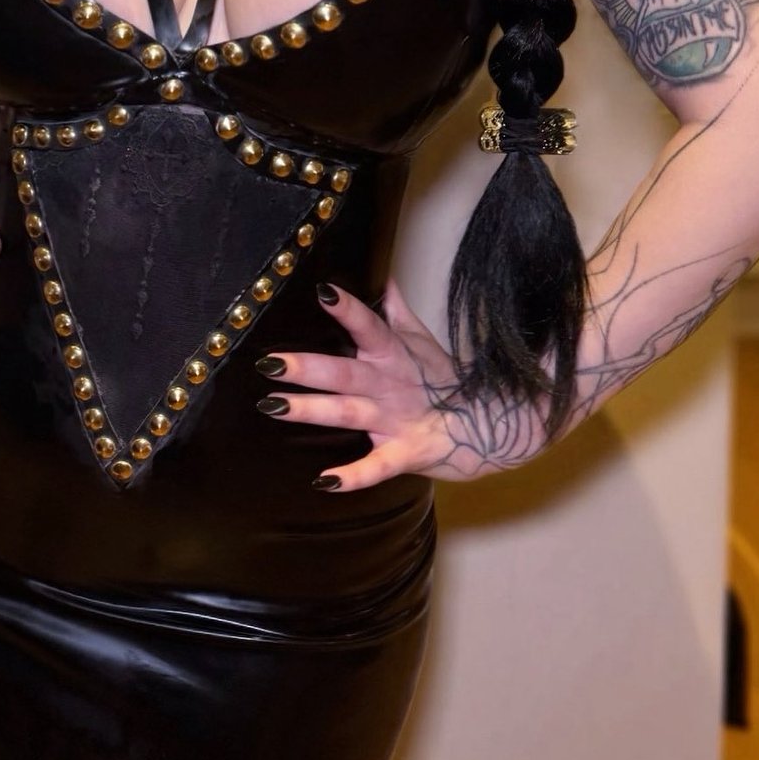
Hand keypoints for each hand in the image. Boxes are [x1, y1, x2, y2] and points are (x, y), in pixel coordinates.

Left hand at [256, 276, 530, 490]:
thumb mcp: (422, 341)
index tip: (322, 291)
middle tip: (269, 362)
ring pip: (348, 413)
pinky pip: (377, 466)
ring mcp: (396, 420)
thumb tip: (384, 278)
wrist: (489, 425)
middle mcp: (390, 385)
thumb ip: (397, 311)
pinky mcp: (405, 453)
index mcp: (394, 354)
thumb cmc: (445, 381)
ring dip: (311, 410)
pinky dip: (353, 477)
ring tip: (273, 406)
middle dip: (307, 368)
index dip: (348, 309)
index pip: (369, 325)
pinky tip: (324, 482)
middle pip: (345, 372)